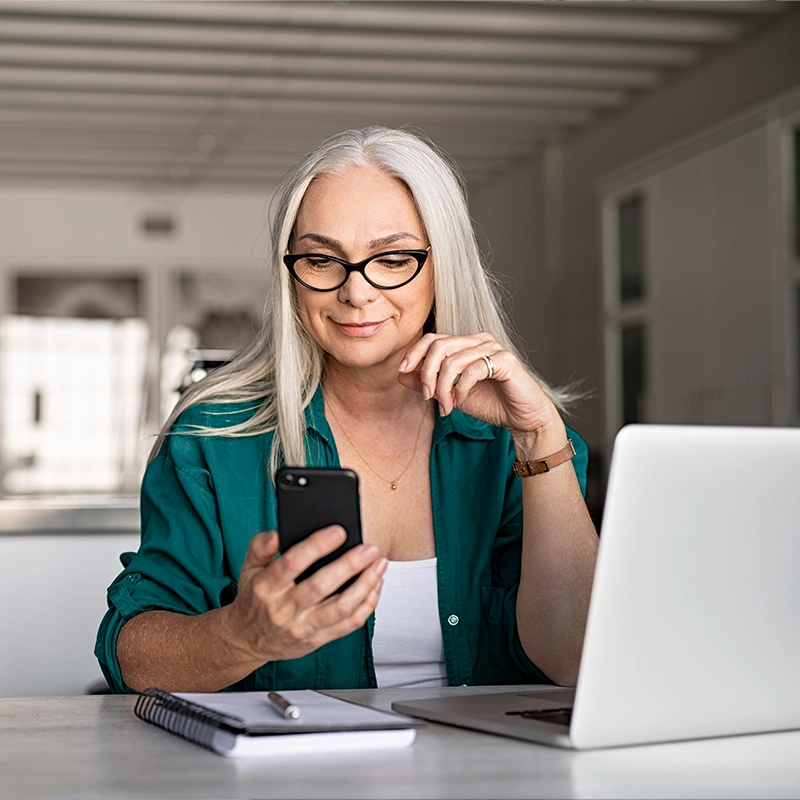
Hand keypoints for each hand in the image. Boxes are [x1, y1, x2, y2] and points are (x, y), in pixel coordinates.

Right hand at [227, 528, 385, 664]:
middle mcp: (285, 609)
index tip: (339, 532)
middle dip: (350, 565)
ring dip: (365, 585)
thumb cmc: (254, 598)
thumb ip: (261, 546)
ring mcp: (303, 627)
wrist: (247, 640)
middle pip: (321, 586)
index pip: (292, 563)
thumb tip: (277, 533)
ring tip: (379, 564)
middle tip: (369, 548)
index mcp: (267, 587)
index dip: (317, 546)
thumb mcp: (248, 568)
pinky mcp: (317, 640)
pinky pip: (348, 625)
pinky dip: (367, 605)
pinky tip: (375, 586)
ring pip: (340, 608)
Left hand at [397, 332, 562, 439]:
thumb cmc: (490, 404)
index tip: (403, 371)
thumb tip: (402, 374)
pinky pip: (472, 370)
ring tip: (447, 406)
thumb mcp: (451, 395)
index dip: (414, 353)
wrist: (522, 419)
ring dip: (443, 387)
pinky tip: (461, 401)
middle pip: (439, 345)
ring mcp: (494, 348)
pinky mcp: (506, 361)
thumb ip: (428, 383)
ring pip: (453, 360)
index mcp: (466, 344)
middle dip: (427, 373)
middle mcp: (479, 341)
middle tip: (428, 397)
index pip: (433, 338)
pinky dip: (461, 388)